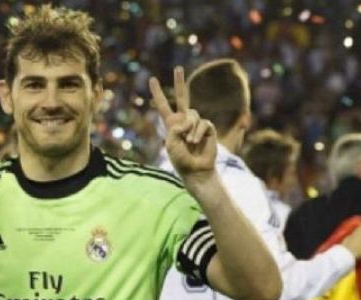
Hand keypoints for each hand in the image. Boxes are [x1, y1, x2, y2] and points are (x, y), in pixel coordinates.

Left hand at [149, 66, 216, 185]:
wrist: (195, 170)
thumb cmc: (180, 159)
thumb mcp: (171, 142)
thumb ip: (176, 127)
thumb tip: (189, 119)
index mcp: (171, 124)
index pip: (163, 105)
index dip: (157, 93)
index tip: (152, 79)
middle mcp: (184, 121)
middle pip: (182, 97)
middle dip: (179, 82)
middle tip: (177, 68)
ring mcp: (196, 124)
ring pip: (193, 114)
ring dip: (190, 129)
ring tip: (190, 142)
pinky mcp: (208, 128)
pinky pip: (203, 122)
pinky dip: (198, 132)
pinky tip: (196, 141)